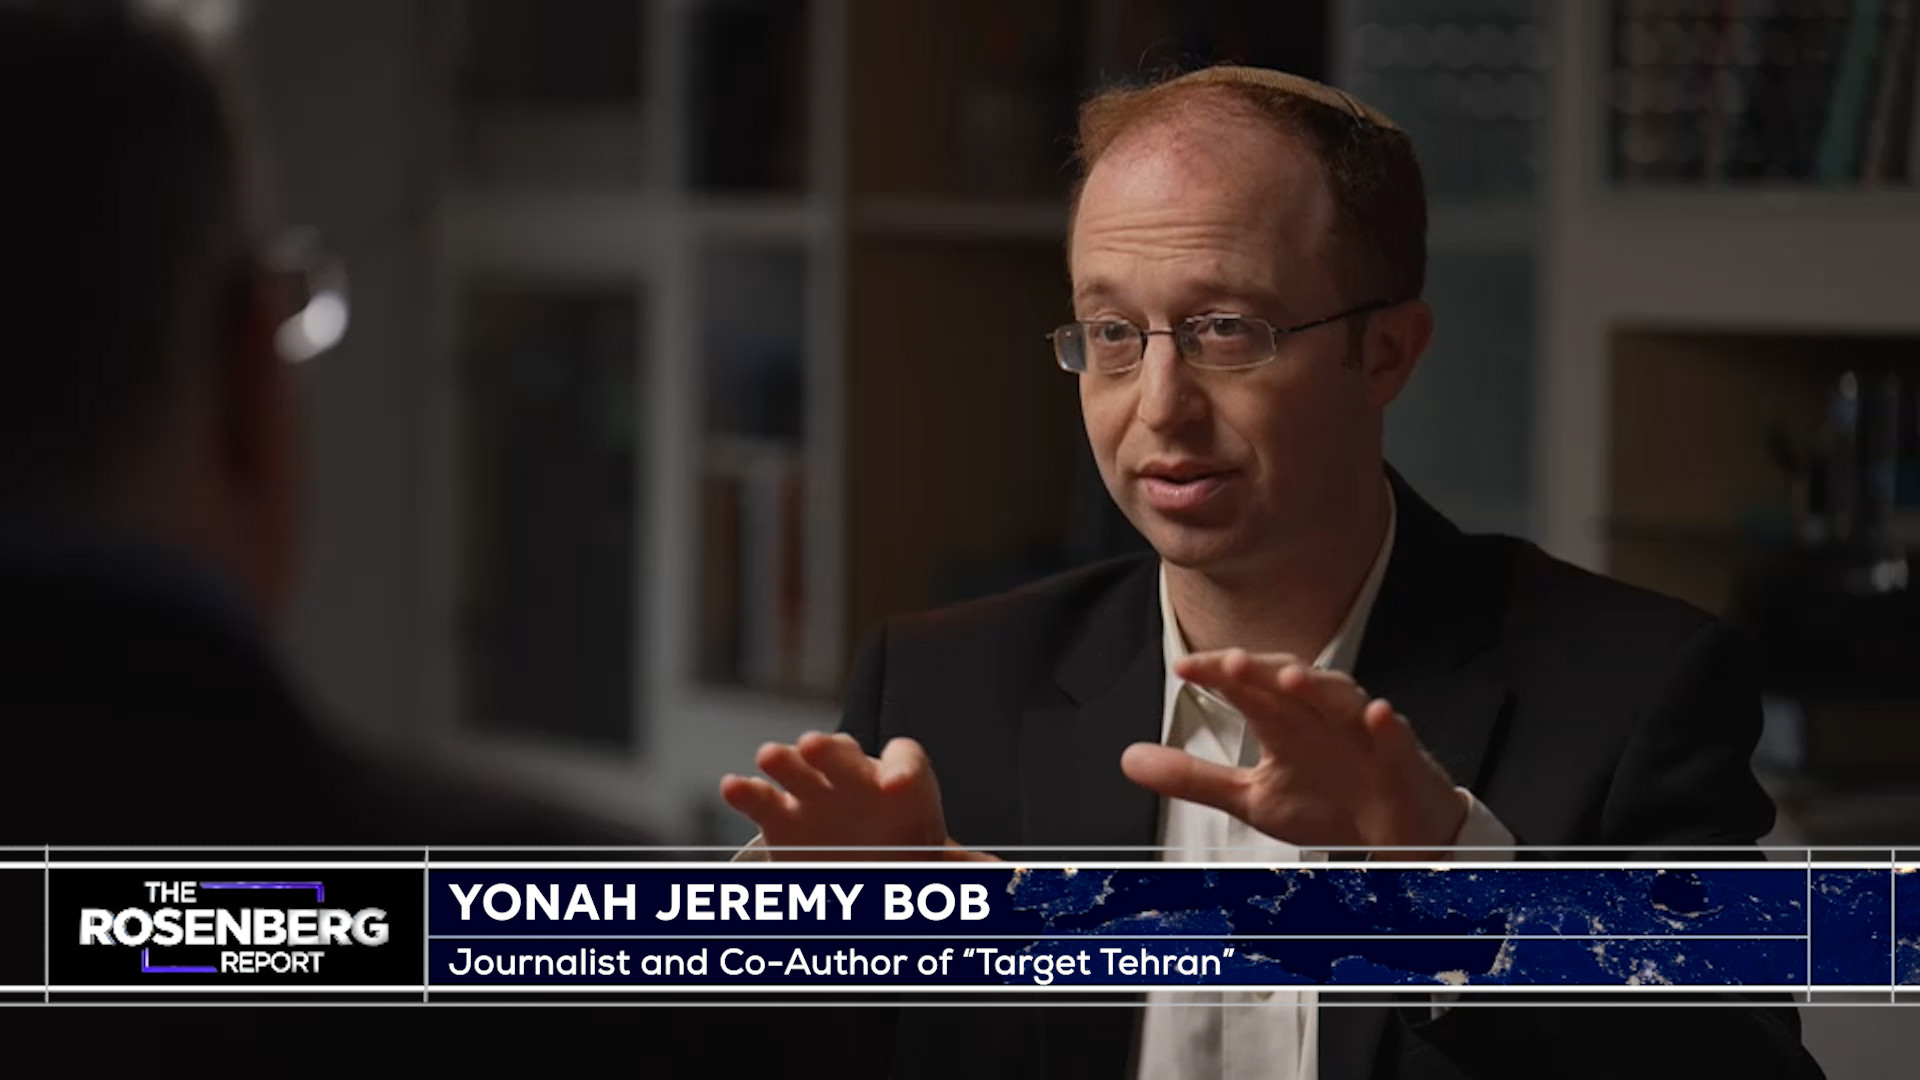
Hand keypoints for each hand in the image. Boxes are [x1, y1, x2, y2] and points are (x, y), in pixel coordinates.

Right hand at [719, 731, 991, 860]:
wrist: (863, 866)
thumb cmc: (905, 852)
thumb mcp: (936, 862)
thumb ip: (965, 868)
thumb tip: (1012, 877)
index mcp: (900, 783)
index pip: (905, 760)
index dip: (901, 768)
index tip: (895, 786)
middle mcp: (855, 778)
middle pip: (844, 752)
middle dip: (829, 749)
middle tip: (814, 745)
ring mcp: (814, 792)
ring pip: (797, 765)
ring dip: (783, 759)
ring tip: (771, 757)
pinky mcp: (780, 815)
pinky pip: (760, 798)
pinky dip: (746, 791)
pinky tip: (734, 787)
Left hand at [1120, 649, 1468, 858]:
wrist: (1392, 836)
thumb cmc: (1326, 802)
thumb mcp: (1250, 797)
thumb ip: (1193, 777)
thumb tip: (1129, 759)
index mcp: (1283, 720)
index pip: (1245, 685)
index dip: (1216, 674)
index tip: (1183, 667)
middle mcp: (1320, 716)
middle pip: (1290, 681)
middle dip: (1261, 670)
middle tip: (1228, 663)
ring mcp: (1362, 735)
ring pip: (1343, 698)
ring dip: (1318, 686)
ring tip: (1290, 679)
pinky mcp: (1400, 761)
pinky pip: (1397, 738)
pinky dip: (1387, 725)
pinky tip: (1377, 713)